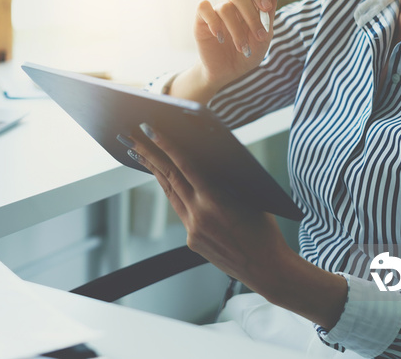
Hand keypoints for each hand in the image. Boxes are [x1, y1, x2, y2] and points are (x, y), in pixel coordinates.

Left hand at [126, 123, 292, 291]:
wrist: (267, 269)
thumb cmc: (265, 231)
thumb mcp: (250, 199)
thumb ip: (226, 181)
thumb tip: (207, 160)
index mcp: (215, 200)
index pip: (184, 166)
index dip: (166, 146)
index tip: (150, 131)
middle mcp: (199, 215)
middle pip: (169, 178)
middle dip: (149, 156)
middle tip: (133, 138)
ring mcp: (193, 230)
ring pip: (171, 195)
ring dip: (156, 173)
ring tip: (142, 155)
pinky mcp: (192, 241)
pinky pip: (181, 212)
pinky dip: (174, 194)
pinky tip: (168, 183)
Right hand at [193, 0, 278, 91]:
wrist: (228, 72)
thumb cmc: (247, 53)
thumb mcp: (263, 38)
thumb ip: (268, 16)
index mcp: (246, 2)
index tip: (266, 7)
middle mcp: (230, 2)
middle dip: (252, 16)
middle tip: (260, 35)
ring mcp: (215, 11)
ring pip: (225, 7)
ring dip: (237, 31)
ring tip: (243, 48)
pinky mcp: (201, 20)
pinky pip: (204, 9)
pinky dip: (214, 23)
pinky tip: (220, 37)